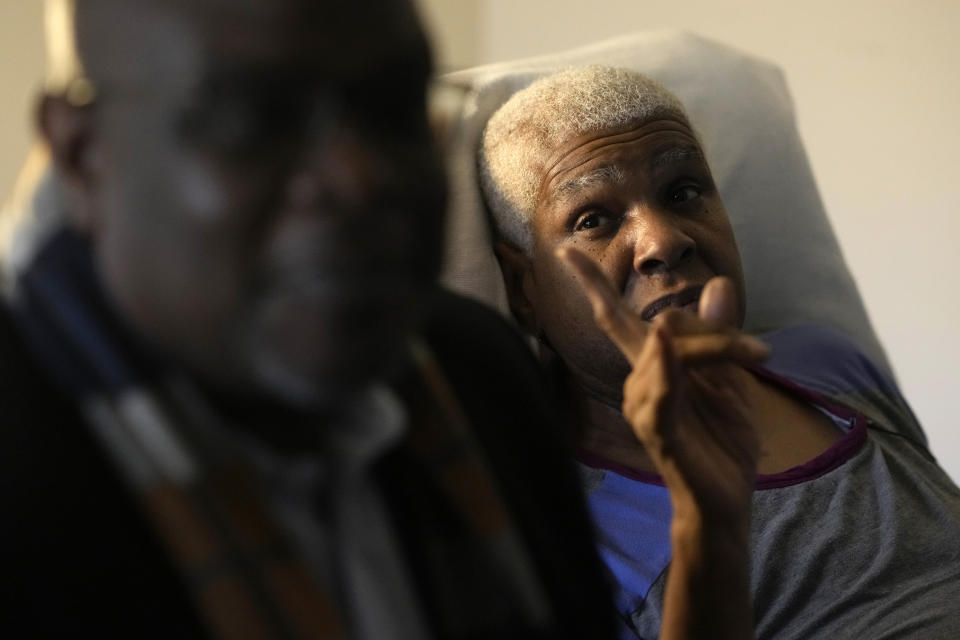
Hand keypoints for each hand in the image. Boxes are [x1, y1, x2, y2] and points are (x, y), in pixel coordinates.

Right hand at [558, 247, 765, 520]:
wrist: (726, 502)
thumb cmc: (721, 442)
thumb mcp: (730, 380)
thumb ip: (720, 336)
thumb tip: (718, 282)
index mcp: (650, 367)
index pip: (614, 318)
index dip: (591, 283)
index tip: (567, 248)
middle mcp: (637, 382)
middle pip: (663, 325)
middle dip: (713, 329)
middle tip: (762, 351)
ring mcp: (643, 407)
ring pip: (669, 351)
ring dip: (717, 348)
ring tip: (758, 358)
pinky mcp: (658, 432)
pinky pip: (659, 394)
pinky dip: (664, 368)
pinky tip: (665, 344)